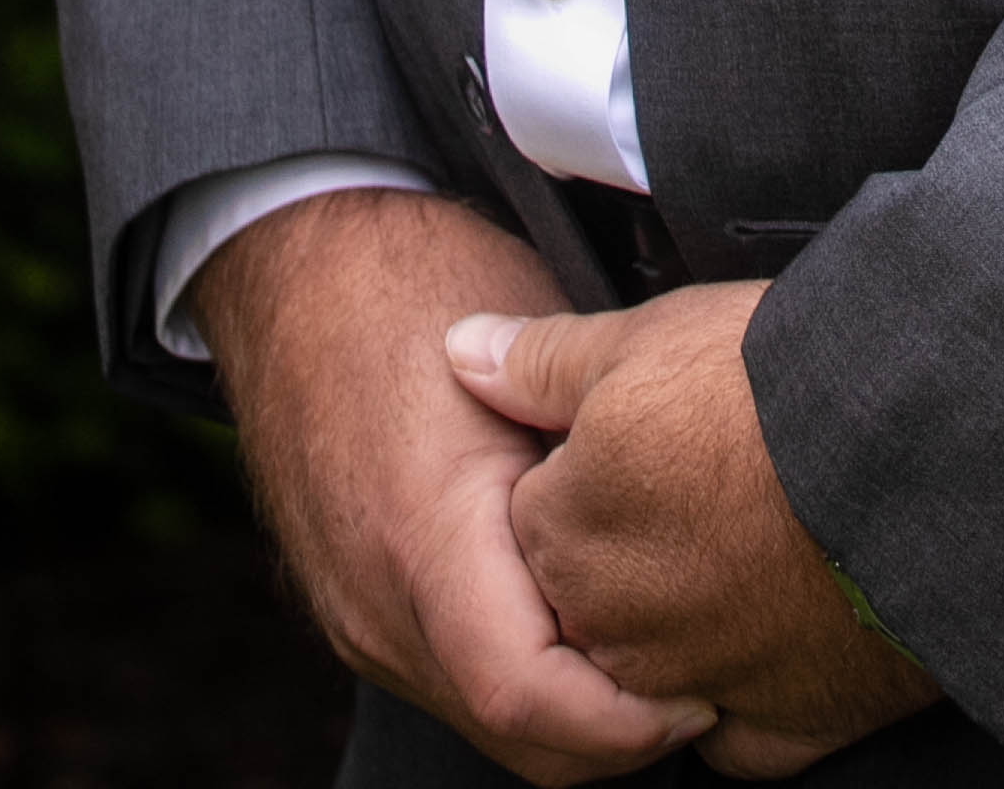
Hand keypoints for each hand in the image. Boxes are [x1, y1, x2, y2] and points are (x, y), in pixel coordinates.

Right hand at [195, 187, 717, 781]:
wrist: (297, 268)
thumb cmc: (424, 282)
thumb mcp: (534, 346)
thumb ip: (597, 439)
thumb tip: (700, 502)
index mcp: (426, 537)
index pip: (525, 693)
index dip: (625, 719)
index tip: (702, 686)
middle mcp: (381, 605)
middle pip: (515, 736)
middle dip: (617, 735)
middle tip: (707, 679)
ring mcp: (362, 617)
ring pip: (486, 720)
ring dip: (576, 711)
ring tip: (660, 647)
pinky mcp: (360, 611)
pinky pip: (455, 680)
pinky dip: (530, 677)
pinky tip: (587, 620)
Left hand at [447, 285, 940, 778]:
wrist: (912, 453)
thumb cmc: (774, 386)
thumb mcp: (647, 337)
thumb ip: (541, 361)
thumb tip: (459, 353)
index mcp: (565, 531)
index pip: (538, 510)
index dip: (593, 465)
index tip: (653, 437)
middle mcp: (611, 626)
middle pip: (590, 595)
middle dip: (632, 550)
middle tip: (709, 481)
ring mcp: (691, 685)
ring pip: (656, 668)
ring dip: (686, 620)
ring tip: (754, 543)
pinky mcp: (775, 728)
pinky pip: (740, 724)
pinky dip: (755, 684)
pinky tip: (788, 619)